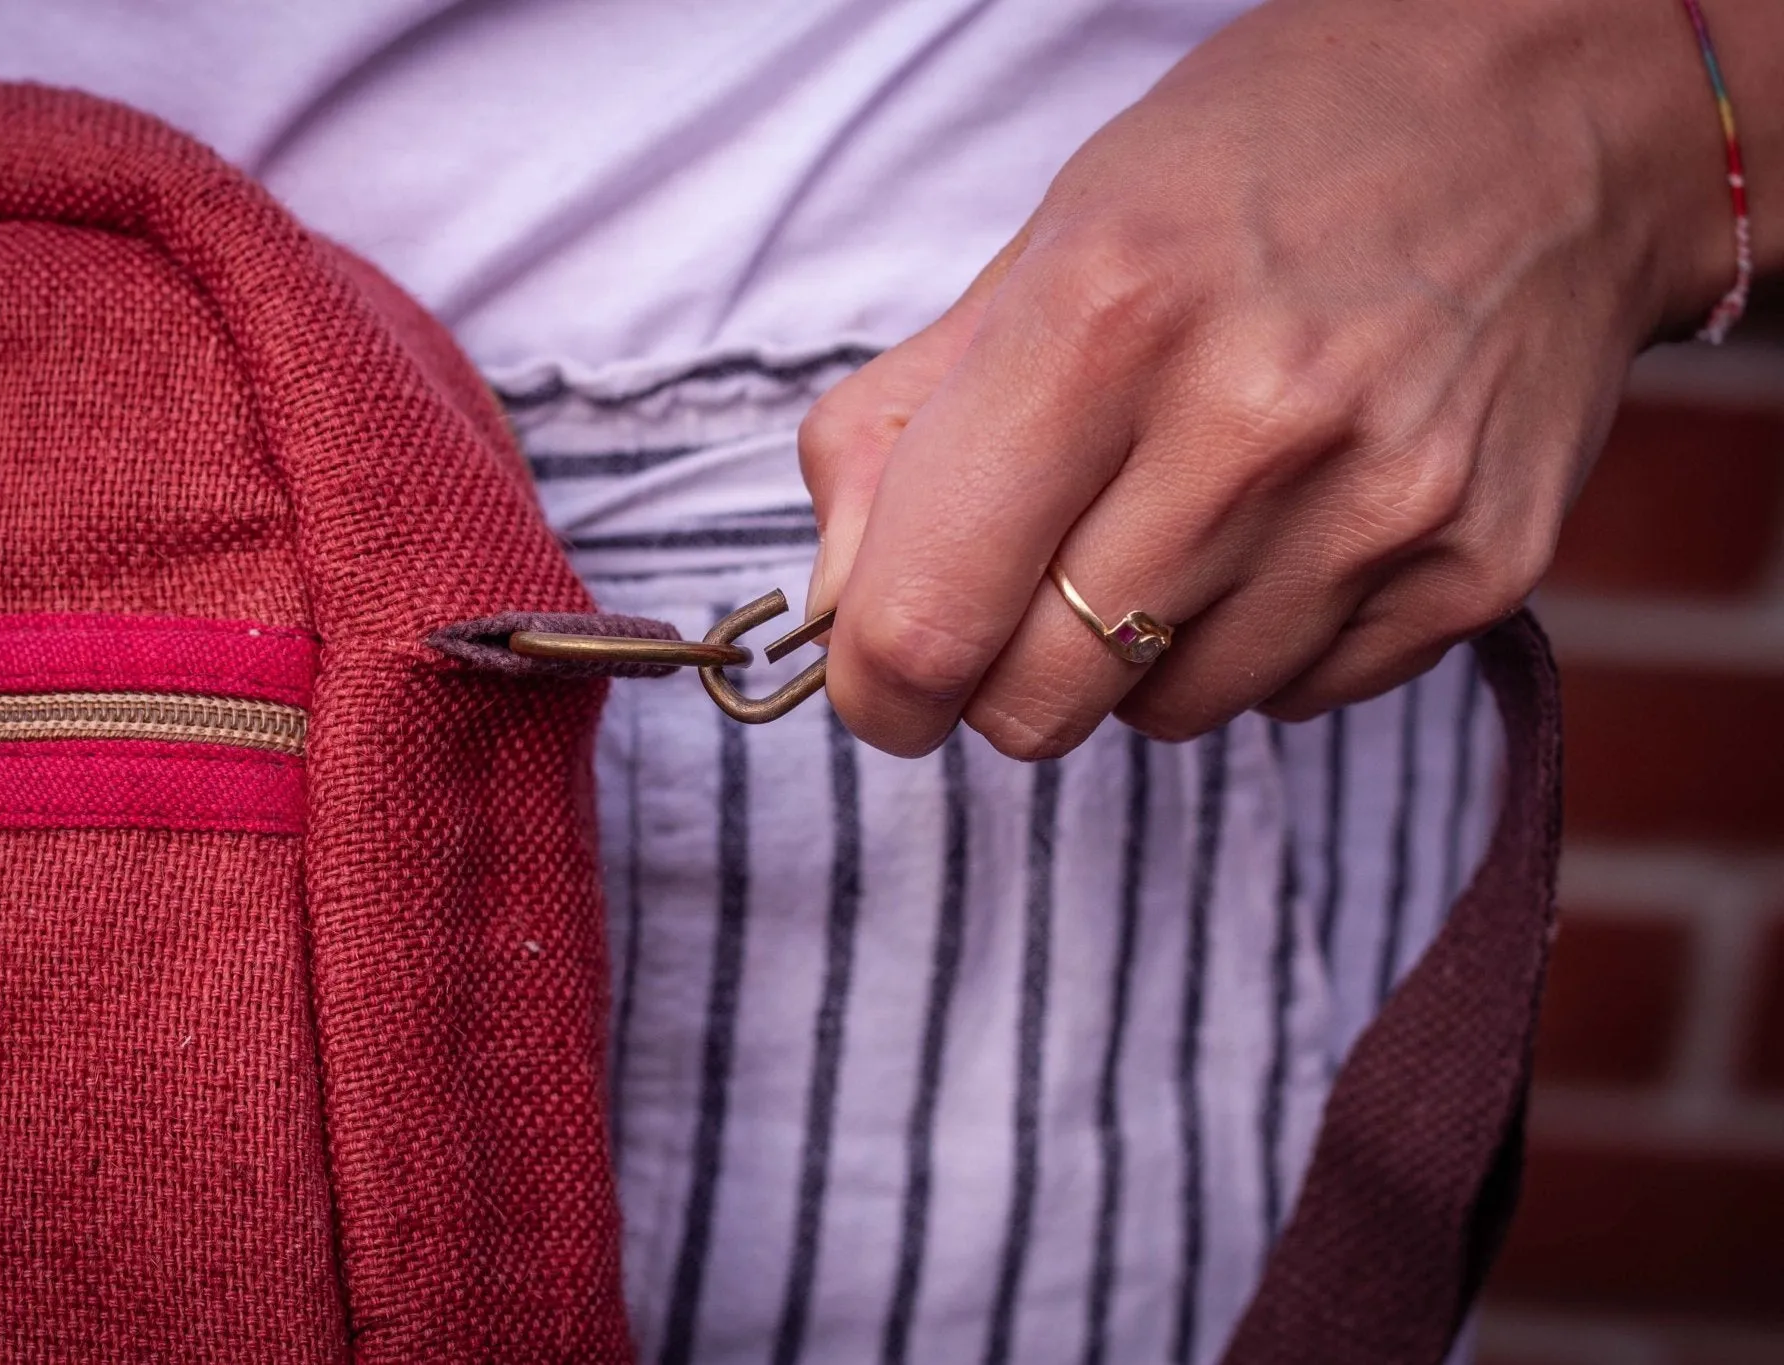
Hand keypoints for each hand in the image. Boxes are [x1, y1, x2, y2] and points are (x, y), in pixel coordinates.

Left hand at [800, 0, 1774, 757]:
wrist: (1549, 126)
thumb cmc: (1264, 167)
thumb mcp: (1045, 243)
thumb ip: (900, 433)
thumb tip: (840, 608)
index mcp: (1101, 315)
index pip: (926, 620)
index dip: (876, 683)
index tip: (884, 676)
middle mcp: (1249, 423)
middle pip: (1037, 703)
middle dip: (1004, 671)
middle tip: (1038, 578)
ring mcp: (1380, 507)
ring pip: (1165, 715)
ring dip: (1139, 654)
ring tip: (1190, 511)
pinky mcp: (1477, 570)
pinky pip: (1292, 700)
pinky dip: (1258, 646)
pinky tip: (1290, 527)